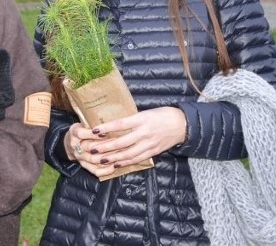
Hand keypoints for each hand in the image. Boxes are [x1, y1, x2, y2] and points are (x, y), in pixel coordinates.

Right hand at [63, 122, 115, 178]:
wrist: (70, 143)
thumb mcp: (83, 123)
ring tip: (119, 154)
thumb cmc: (82, 130)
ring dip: (106, 157)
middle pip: (89, 147)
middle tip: (118, 143)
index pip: (81, 133)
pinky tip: (114, 166)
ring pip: (93, 159)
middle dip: (104, 145)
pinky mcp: (84, 165)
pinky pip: (94, 170)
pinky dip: (105, 170)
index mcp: (74, 133)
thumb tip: (111, 120)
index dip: (92, 134)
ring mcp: (79, 157)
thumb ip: (93, 122)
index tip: (104, 132)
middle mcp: (75, 146)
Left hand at [68, 107, 185, 175]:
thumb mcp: (145, 112)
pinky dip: (126, 162)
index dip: (106, 128)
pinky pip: (138, 158)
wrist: (182, 124)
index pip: (120, 124)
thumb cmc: (162, 114)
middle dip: (106, 147)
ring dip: (114, 158)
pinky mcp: (153, 152)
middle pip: (122, 142)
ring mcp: (149, 144)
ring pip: (128, 153)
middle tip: (92, 149)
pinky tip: (117, 164)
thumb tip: (113, 124)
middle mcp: (144, 132)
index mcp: (141, 119)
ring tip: (101, 159)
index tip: (94, 131)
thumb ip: (131, 119)